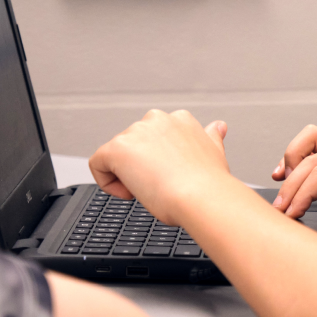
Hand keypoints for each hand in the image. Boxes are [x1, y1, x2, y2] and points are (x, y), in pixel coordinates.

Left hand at [89, 110, 232, 224]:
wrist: (201, 196)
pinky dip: (110, 184)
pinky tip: (132, 193)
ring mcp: (135, 132)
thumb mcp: (214, 152)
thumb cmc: (208, 182)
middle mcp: (157, 119)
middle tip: (160, 184)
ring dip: (128, 176)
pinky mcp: (116, 149)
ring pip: (117, 156)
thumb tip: (218, 127)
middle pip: (135, 145)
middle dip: (142, 166)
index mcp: (180, 119)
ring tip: (151, 190)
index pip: (156, 138)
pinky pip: (98, 165)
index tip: (170, 175)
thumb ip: (211, 137)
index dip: (160, 161)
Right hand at [271, 125, 316, 248]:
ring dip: (290, 163)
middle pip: (310, 159)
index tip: (293, 213)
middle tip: (282, 210)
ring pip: (306, 143)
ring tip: (283, 191)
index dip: (304, 192)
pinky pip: (308, 149)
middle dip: (292, 185)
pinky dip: (293, 160)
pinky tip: (282, 175)